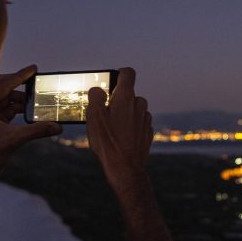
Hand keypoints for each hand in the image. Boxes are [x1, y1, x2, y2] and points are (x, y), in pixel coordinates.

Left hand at [0, 65, 60, 182]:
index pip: (4, 84)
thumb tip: (57, 126)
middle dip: (23, 87)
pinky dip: (23, 110)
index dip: (20, 76)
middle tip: (38, 83)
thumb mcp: (15, 139)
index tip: (34, 68)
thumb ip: (37, 131)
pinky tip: (34, 111)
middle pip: (7, 90)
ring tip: (40, 102)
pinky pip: (11, 110)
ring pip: (10, 100)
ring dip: (25, 101)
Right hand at [86, 67, 153, 196]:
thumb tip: (99, 90)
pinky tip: (121, 139)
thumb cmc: (108, 141)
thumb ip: (95, 96)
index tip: (110, 83)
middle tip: (104, 115)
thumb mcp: (93, 116)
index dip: (118, 74)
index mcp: (126, 96)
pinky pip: (138, 123)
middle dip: (118, 101)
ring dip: (124, 115)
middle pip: (128, 94)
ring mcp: (146, 119)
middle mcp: (140, 104)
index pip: (127, 73)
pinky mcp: (148, 132)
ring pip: (134, 110)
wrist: (125, 167)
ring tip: (112, 130)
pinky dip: (130, 127)